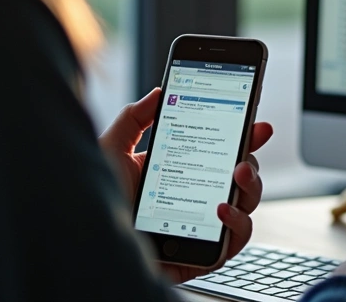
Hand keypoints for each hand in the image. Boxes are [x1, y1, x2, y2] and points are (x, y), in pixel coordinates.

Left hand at [99, 88, 274, 282]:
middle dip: (252, 159)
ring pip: (247, 205)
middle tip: (247, 149)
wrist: (88, 247)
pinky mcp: (204, 254)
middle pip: (240, 176)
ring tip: (237, 175)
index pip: (219, 151)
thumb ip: (133, 118)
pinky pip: (235, 240)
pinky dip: (237, 223)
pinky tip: (221, 209)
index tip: (257, 123)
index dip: (243, 136)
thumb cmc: (93, 203)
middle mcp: (195, 197)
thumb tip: (160, 92)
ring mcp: (203, 225)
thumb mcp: (111, 151)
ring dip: (251, 187)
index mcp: (178, 172)